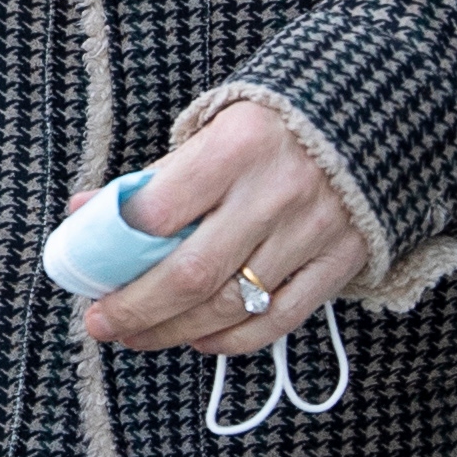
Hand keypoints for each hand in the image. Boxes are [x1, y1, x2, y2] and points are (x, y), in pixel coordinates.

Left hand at [78, 103, 367, 354]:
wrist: (371, 116)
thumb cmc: (273, 125)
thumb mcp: (214, 128)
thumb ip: (156, 176)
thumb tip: (85, 214)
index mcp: (237, 145)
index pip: (161, 209)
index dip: (117, 245)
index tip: (88, 266)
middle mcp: (276, 191)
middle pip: (191, 273)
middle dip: (136, 308)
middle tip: (101, 322)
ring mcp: (311, 232)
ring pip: (230, 305)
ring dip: (173, 331)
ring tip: (137, 335)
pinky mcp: (338, 263)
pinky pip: (278, 320)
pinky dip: (232, 339)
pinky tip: (199, 338)